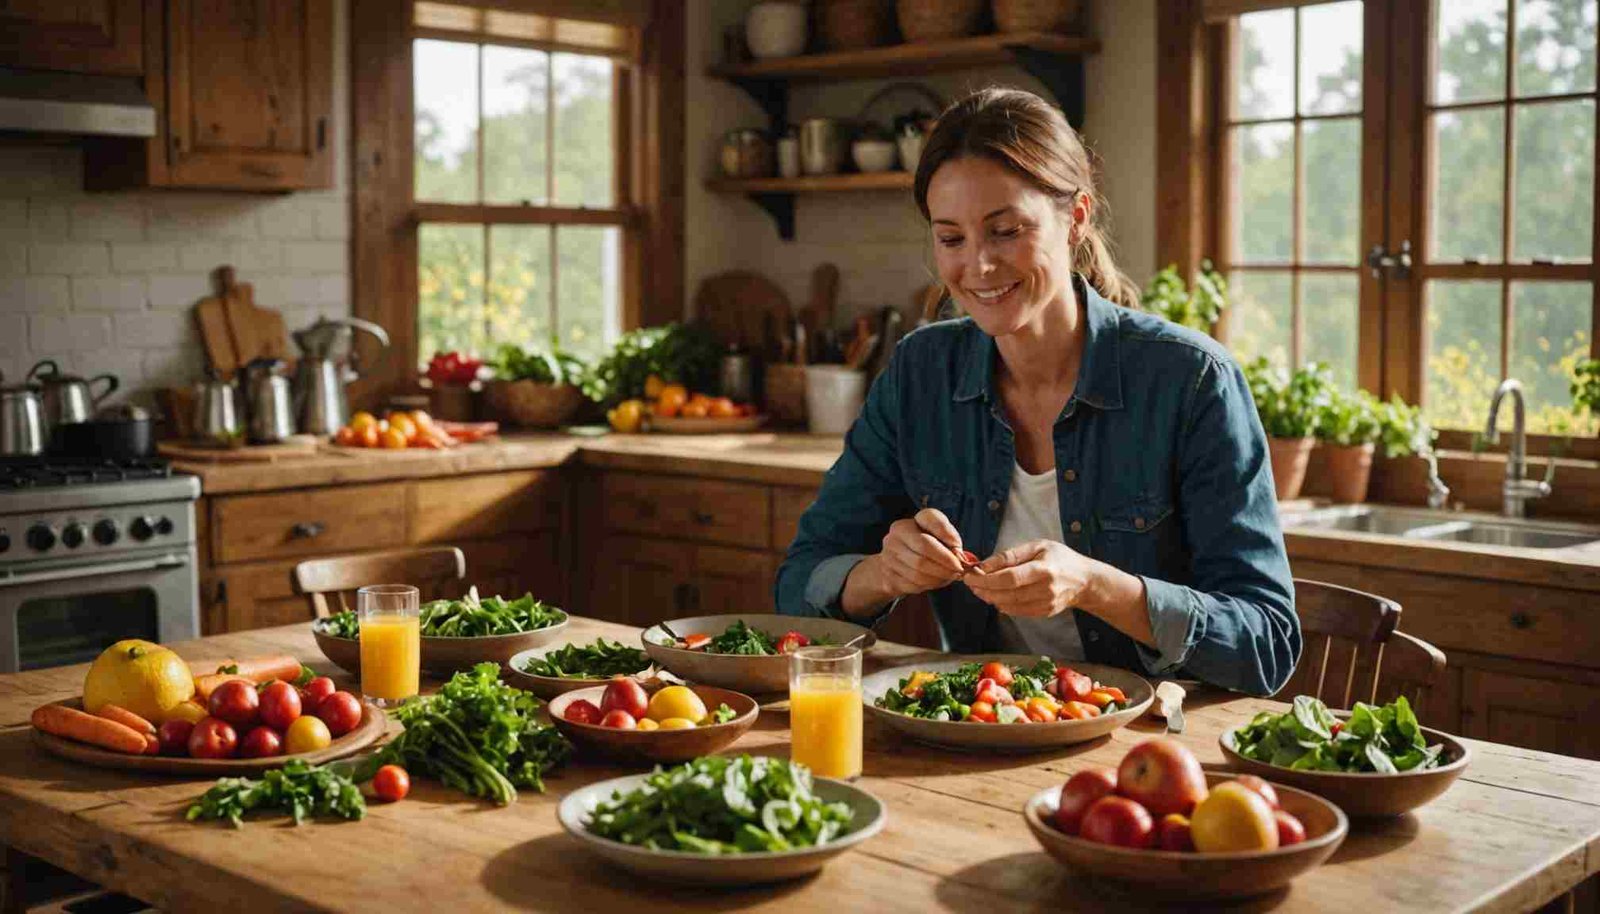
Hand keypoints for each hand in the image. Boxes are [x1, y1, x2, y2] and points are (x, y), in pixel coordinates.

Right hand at [871, 508, 966, 598]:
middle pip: (924, 549)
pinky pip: (914, 583)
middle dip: (946, 562)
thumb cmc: (921, 546)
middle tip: (960, 569)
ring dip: (940, 576)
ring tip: (951, 576)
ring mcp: (889, 557)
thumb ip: (949, 538)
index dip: (947, 533)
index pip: (930, 521)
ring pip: (919, 570)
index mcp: (908, 522)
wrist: (895, 564)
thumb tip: (959, 554)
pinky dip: (930, 584)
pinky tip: (937, 581)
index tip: (959, 547)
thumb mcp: (935, 535)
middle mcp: (895, 536)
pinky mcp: (889, 576)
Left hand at [964, 540, 1094, 617]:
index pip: (1009, 577)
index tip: (970, 576)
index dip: (987, 579)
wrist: (1085, 581)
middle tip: (970, 582)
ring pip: (1009, 605)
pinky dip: (1002, 604)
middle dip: (983, 589)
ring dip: (989, 597)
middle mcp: (1045, 589)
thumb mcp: (1038, 546)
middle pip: (1006, 593)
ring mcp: (1045, 604)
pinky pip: (1016, 611)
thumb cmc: (1061, 559)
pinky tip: (995, 596)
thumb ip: (1011, 555)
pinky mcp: (1044, 613)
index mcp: (1044, 569)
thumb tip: (984, 565)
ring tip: (979, 589)